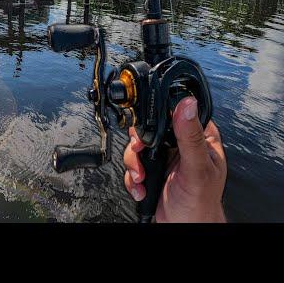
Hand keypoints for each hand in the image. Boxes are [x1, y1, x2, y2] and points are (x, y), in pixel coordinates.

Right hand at [123, 96, 226, 222]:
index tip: (149, 128)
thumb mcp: (196, 167)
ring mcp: (165, 156)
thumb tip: (187, 105)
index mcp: (199, 137)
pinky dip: (132, 176)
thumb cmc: (201, 204)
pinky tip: (142, 186)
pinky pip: (132, 163)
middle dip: (138, 145)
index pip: (177, 112)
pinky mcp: (152, 169)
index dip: (160, 115)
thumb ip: (190, 136)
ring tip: (141, 177)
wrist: (185, 227)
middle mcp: (181, 144)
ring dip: (133, 163)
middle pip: (150, 128)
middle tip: (140, 154)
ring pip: (137, 145)